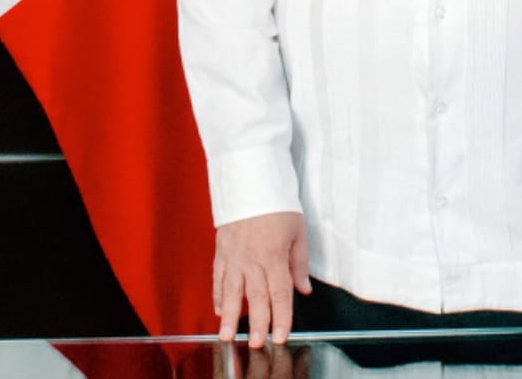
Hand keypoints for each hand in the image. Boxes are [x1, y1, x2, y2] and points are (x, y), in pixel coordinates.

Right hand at [214, 211, 311, 346]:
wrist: (250, 177)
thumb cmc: (276, 201)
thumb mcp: (297, 229)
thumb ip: (299, 263)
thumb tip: (303, 289)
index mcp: (273, 254)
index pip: (279, 293)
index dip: (281, 318)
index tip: (281, 336)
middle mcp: (251, 258)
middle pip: (255, 297)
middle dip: (257, 324)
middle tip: (256, 344)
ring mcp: (233, 255)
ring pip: (230, 291)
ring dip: (229, 317)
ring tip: (227, 336)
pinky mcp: (221, 249)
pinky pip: (218, 276)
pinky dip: (217, 294)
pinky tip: (219, 309)